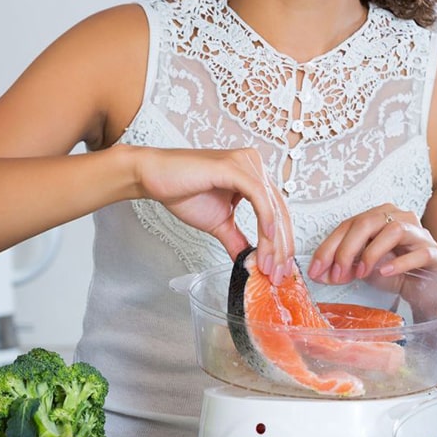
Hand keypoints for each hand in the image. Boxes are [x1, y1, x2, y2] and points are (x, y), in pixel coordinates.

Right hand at [132, 146, 293, 282]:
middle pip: (279, 209)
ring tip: (270, 264)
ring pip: (271, 204)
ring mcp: (245, 162)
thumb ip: (236, 239)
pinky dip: (265, 218)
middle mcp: (254, 164)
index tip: (281, 270)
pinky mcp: (233, 165)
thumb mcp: (218, 222)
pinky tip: (267, 238)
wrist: (154, 177)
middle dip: (282, 246)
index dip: (283, 242)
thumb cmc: (183, 192)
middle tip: (280, 274)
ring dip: (274, 239)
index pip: (277, 210)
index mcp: (253, 175)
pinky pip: (257, 194)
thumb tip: (250, 261)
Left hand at [306, 203, 436, 283]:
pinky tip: (385, 273)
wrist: (425, 292)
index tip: (315, 270)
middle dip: (347, 249)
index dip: (329, 246)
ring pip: (393, 230)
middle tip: (337, 273)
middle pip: (368, 222)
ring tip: (361, 274)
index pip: (349, 224)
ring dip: (372, 253)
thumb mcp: (362, 268)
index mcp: (380, 216)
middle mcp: (400, 217)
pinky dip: (400, 262)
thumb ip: (342, 267)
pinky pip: (419, 252)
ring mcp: (420, 234)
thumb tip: (318, 273)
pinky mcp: (436, 253)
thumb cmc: (393, 274)